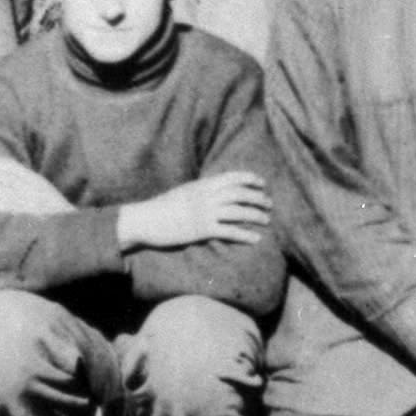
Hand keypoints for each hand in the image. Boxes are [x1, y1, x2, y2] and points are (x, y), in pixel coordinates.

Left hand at [0, 157, 74, 215]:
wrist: (72, 232)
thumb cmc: (55, 216)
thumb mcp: (44, 195)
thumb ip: (27, 188)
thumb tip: (4, 185)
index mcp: (36, 180)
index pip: (10, 166)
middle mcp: (33, 187)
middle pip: (1, 177)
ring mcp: (30, 199)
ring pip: (0, 189)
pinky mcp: (27, 213)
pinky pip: (4, 204)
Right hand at [117, 171, 270, 250]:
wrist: (146, 219)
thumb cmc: (163, 207)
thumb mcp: (184, 192)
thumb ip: (201, 190)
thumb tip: (215, 190)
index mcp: (202, 185)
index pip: (232, 177)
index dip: (250, 178)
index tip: (262, 183)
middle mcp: (206, 196)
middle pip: (240, 193)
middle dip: (258, 197)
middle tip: (269, 204)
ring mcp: (205, 213)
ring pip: (239, 211)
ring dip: (256, 215)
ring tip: (266, 220)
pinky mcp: (202, 230)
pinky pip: (229, 231)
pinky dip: (245, 234)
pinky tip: (255, 238)